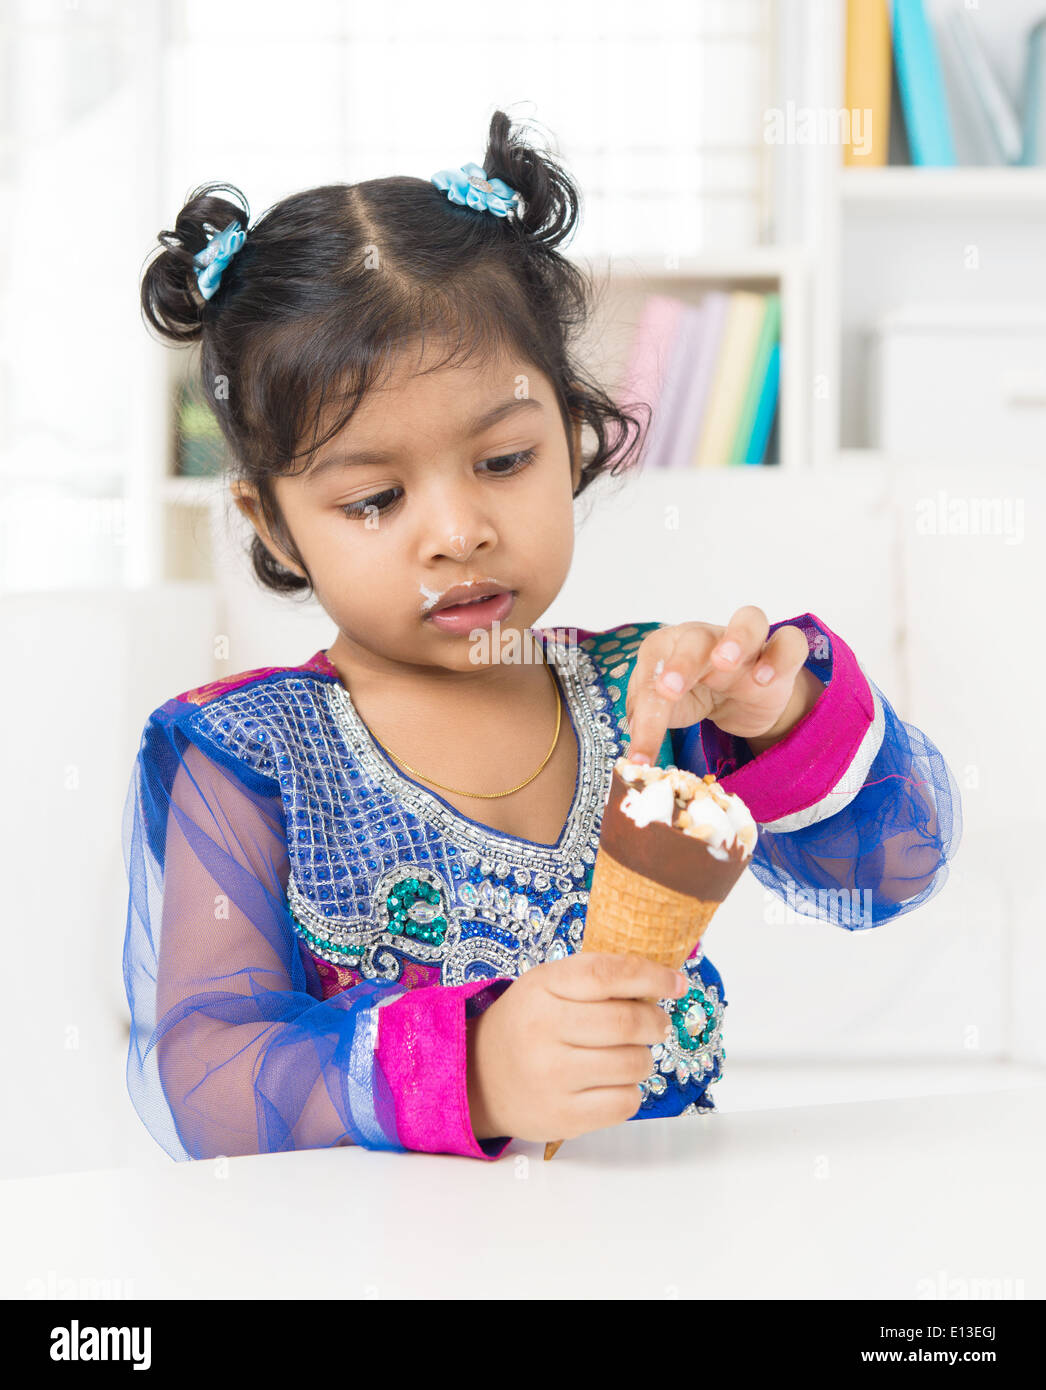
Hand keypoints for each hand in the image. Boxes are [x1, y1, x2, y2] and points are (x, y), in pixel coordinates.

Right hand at [466, 952, 686, 1142]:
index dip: (651, 976)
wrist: (479, 1077)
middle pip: (628, 1022)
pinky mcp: (562, 1116)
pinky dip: (630, 1091)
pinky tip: (612, 1083)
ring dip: (643, 1058)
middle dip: (656, 1022)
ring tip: (628, 1055)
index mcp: (542, 987)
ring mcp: (552, 1076)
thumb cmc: (527, 1025)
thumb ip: (598, 977)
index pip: (607, 974)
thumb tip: (663, 981)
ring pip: (633, 1064)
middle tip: (658, 1023)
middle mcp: (543, 1030)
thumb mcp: (548, 986)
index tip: (676, 982)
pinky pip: (626, 1103)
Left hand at [625, 606, 819, 765]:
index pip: (653, 666)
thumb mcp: (668, 710)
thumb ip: (649, 723)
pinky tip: (765, 679)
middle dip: (681, 663)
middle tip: (668, 690)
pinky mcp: (779, 654)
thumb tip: (636, 755)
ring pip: (747, 620)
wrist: (741, 700)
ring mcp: (747, 643)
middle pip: (694, 637)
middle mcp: (706, 638)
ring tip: (725, 663)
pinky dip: (779, 656)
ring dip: (735, 638)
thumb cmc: (694, 695)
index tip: (642, 742)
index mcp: (670, 646)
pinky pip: (789, 642)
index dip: (645, 702)